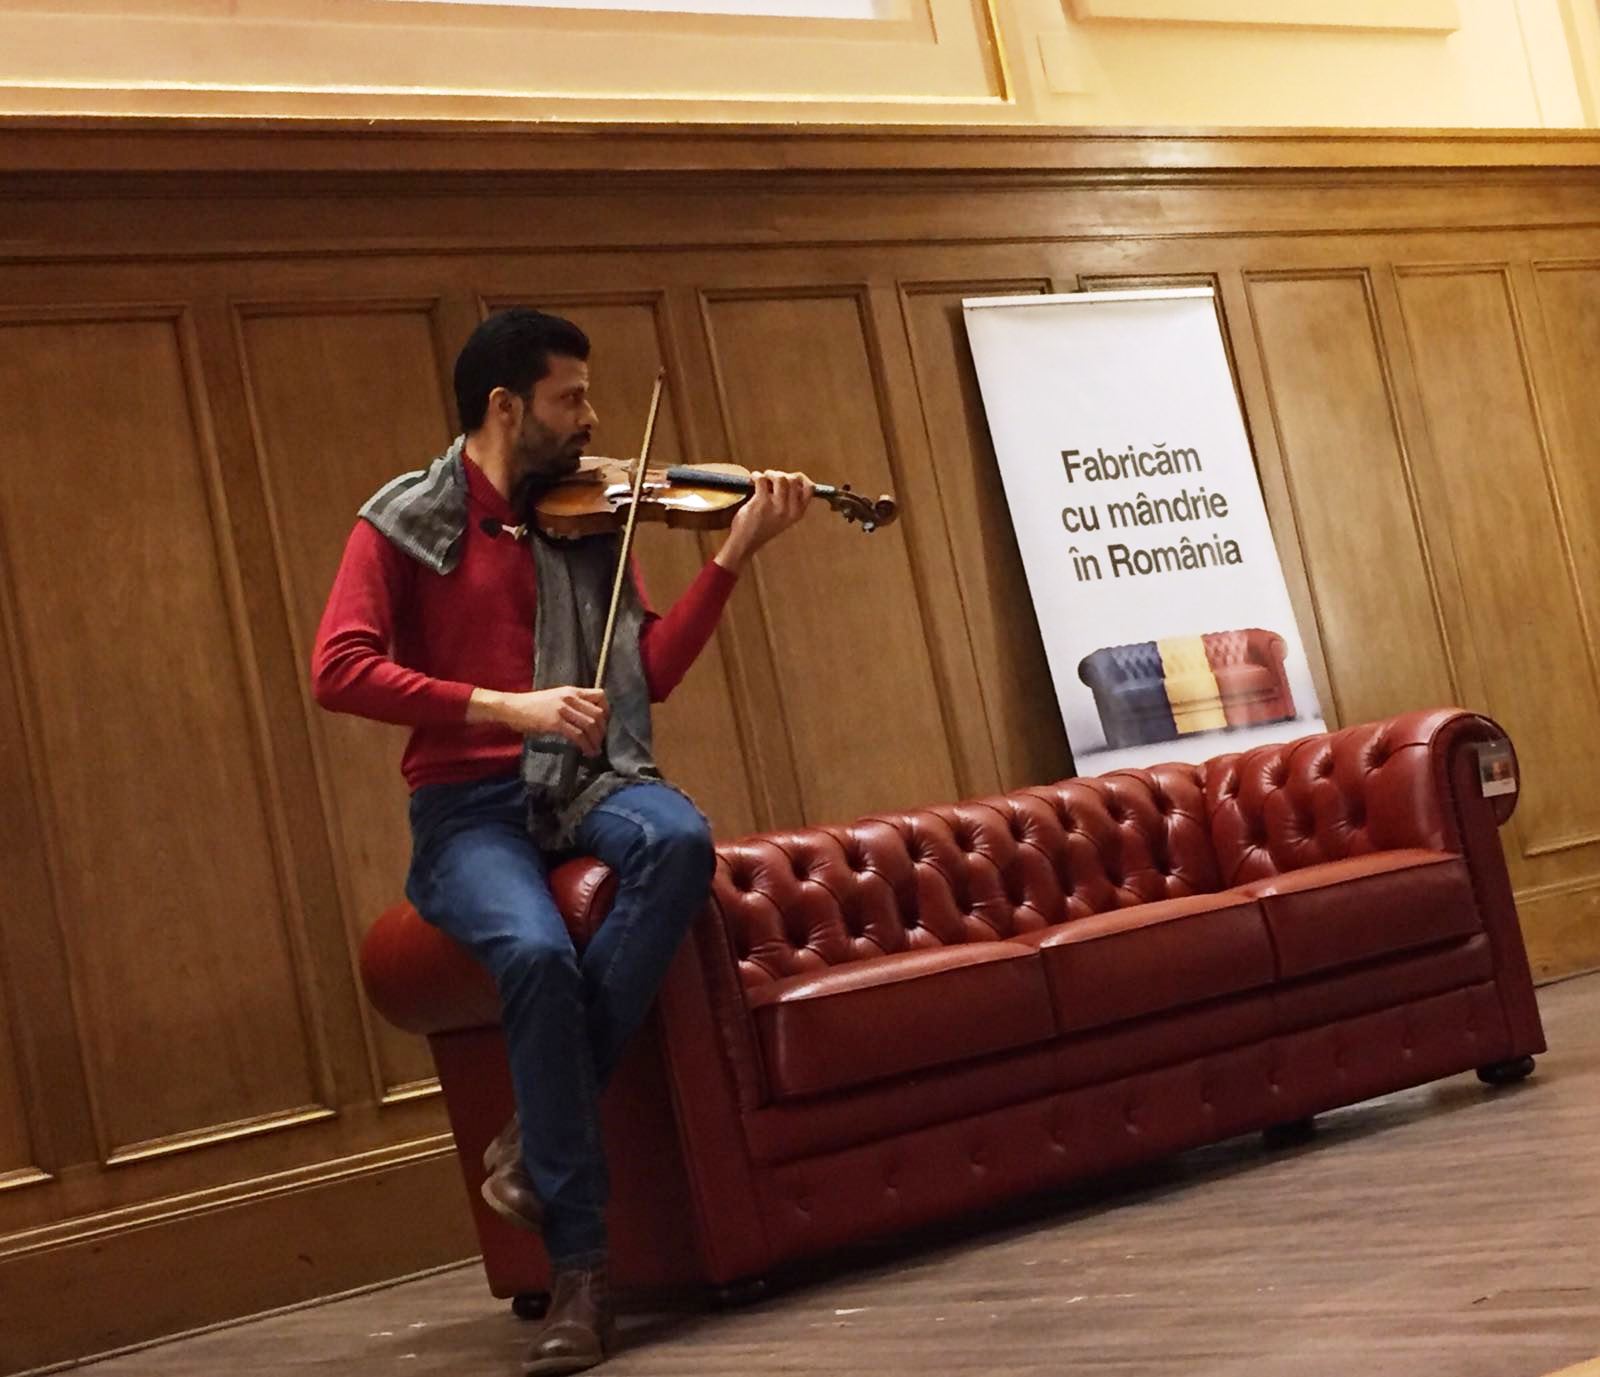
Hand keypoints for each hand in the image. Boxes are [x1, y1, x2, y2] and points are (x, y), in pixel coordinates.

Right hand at [468, 686, 608, 755]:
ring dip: (596, 740)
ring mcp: (563, 710)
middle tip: (600, 741)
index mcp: (571, 691)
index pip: (600, 695)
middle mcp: (570, 698)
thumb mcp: (555, 698)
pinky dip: (586, 745)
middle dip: (603, 730)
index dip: (607, 711)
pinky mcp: (555, 723)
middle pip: (598, 713)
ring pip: (590, 725)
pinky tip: (586, 752)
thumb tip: (585, 717)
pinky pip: (578, 735)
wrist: (511, 707)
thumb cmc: (531, 705)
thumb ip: (571, 704)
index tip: (604, 723)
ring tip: (595, 750)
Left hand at [715, 470, 813, 573]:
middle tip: (771, 478)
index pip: (810, 489)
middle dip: (781, 474)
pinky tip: (753, 479)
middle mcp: (790, 510)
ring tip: (763, 478)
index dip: (800, 478)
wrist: (746, 542)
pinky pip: (761, 479)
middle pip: (793, 479)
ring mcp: (776, 507)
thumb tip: (791, 478)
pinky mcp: (761, 503)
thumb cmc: (763, 527)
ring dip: (770, 473)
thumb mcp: (784, 517)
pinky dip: (756, 476)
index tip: (790, 477)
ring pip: (780, 477)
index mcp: (798, 513)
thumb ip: (791, 501)